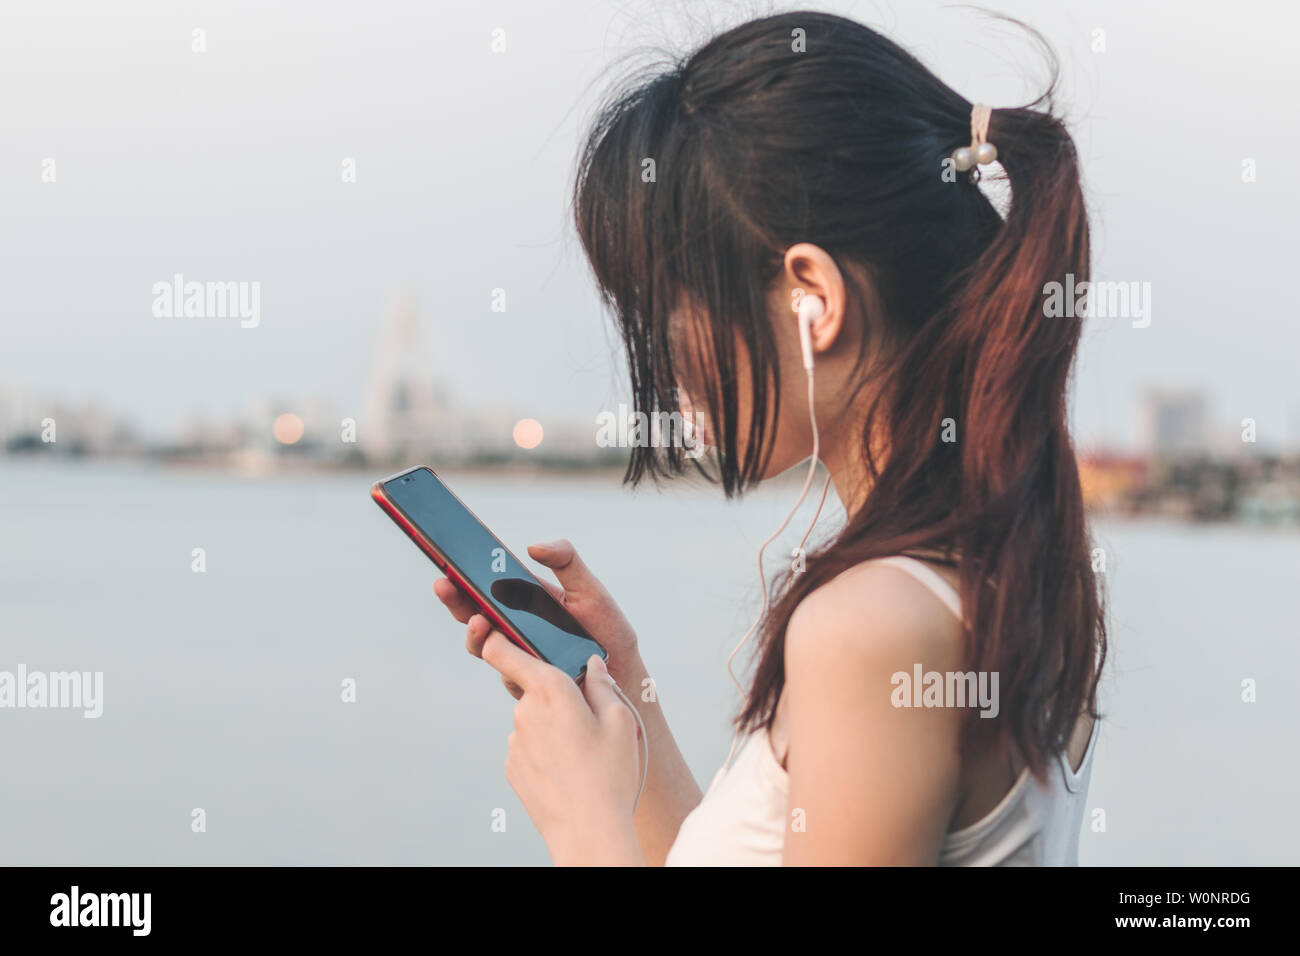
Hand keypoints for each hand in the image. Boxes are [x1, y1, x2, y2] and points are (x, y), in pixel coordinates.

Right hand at [433, 539, 639, 696]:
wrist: (625, 679)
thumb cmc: (607, 633)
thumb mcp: (589, 591)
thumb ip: (567, 563)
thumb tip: (533, 546)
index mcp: (527, 602)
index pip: (489, 587)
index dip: (466, 574)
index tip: (449, 559)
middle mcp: (516, 629)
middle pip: (475, 613)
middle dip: (456, 599)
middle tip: (444, 584)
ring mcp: (518, 656)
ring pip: (484, 644)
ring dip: (475, 631)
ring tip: (478, 619)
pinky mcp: (525, 682)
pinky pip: (505, 672)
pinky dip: (500, 661)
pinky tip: (503, 650)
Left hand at [481, 635, 643, 864]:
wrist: (588, 831)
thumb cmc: (610, 774)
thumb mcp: (620, 721)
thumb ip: (602, 685)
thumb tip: (593, 665)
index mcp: (550, 691)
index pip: (504, 652)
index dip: (498, 638)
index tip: (499, 631)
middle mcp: (524, 712)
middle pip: (533, 688)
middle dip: (555, 696)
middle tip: (588, 720)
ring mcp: (514, 742)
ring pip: (533, 719)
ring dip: (551, 726)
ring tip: (583, 754)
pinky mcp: (512, 767)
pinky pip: (528, 746)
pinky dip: (545, 750)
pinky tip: (568, 770)